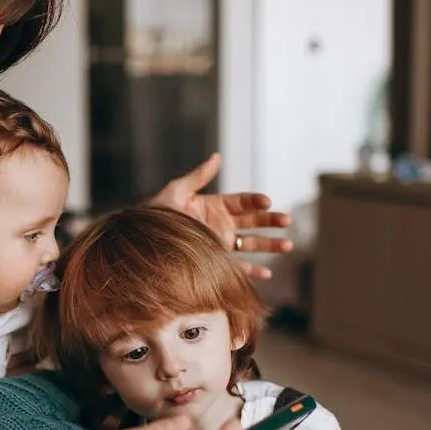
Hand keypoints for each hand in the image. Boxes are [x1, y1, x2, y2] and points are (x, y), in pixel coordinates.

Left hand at [147, 153, 292, 279]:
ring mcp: (219, 246)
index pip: (242, 202)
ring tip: (288, 246)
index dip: (255, 201)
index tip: (266, 202)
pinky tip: (266, 273)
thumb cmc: (156, 214)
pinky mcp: (215, 264)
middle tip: (287, 220)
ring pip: (252, 245)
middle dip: (271, 221)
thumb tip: (217, 156)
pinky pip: (237, 269)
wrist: (142, 242)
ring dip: (270, 245)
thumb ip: (199, 176)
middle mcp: (221, 226)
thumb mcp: (176, 192)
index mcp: (214, 207)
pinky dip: (252, 272)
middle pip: (253, 222)